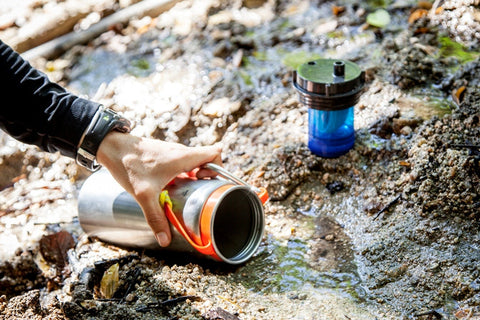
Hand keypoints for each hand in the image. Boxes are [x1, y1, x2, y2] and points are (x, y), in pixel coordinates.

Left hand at [96, 131, 222, 246]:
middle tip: (198, 191)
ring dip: (194, 176)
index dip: (218, 168)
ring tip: (186, 191)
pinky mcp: (163, 154)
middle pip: (206, 160)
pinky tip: (171, 186)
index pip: (215, 152)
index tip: (209, 182)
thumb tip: (165, 240)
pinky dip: (183, 174)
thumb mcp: (144, 195)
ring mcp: (172, 152)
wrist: (111, 147)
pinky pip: (182, 163)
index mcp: (183, 157)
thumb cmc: (129, 165)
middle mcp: (181, 152)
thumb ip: (155, 218)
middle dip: (207, 177)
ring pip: (194, 162)